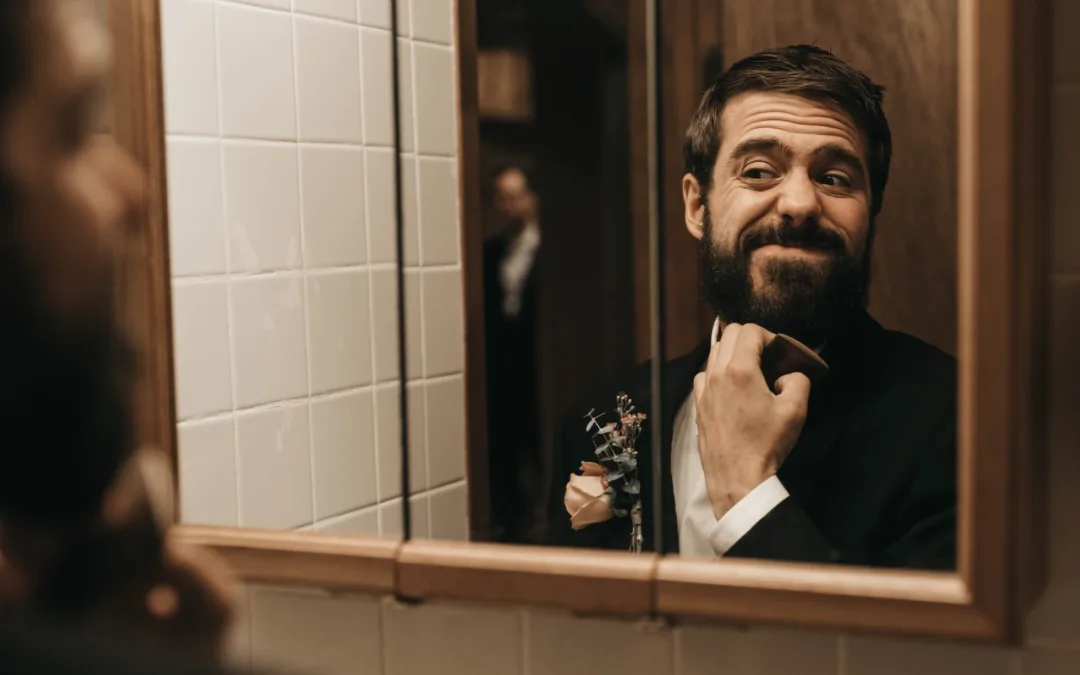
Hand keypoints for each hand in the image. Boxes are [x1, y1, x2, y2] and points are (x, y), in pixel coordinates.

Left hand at [693, 323, 811, 518]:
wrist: (737, 477)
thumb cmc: (766, 443)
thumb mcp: (795, 410)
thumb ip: (798, 381)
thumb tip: (788, 376)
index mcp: (739, 370)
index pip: (749, 331)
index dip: (769, 336)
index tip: (780, 353)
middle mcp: (716, 373)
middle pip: (729, 334)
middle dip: (751, 339)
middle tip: (768, 358)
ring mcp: (703, 389)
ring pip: (715, 352)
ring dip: (733, 353)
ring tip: (751, 372)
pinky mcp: (698, 404)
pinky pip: (705, 374)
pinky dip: (719, 372)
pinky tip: (732, 389)